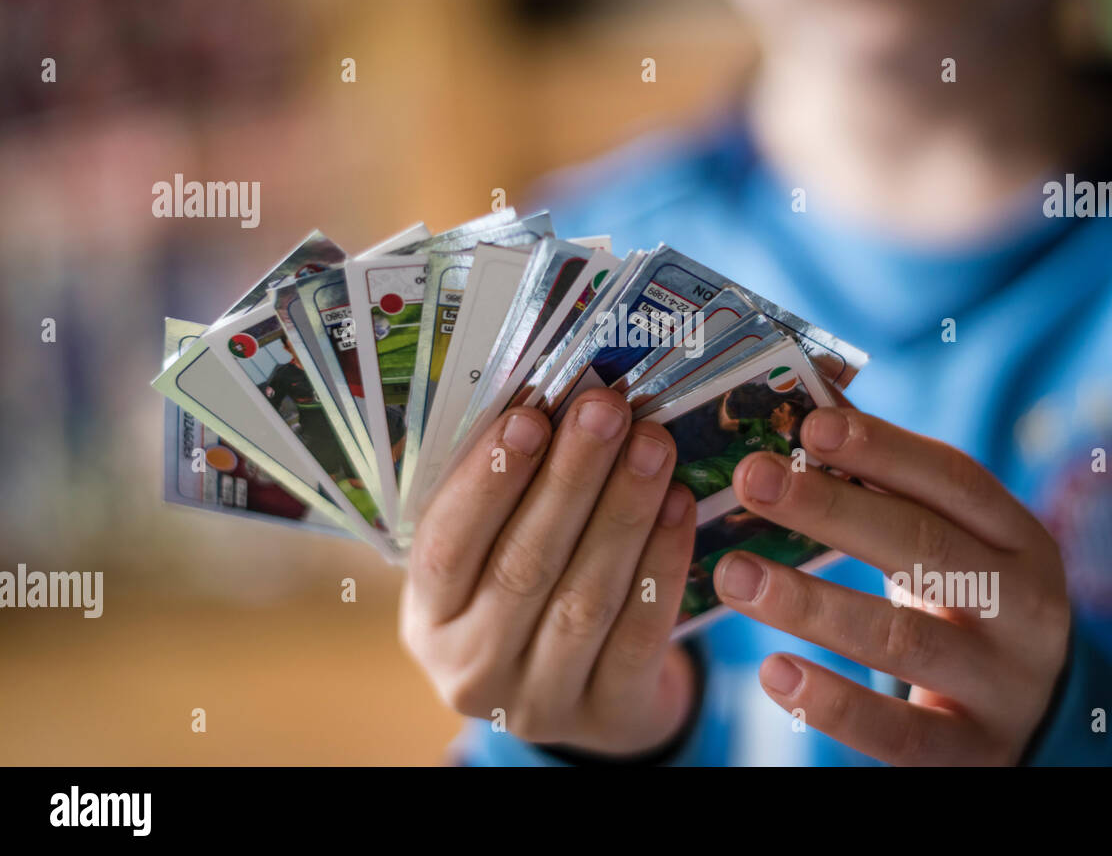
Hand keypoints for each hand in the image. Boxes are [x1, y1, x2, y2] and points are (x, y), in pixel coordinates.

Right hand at [399, 388, 698, 754]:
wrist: (584, 693)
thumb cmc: (525, 593)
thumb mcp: (490, 556)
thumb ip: (504, 494)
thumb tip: (548, 399)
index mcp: (430, 619)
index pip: (445, 547)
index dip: (487, 481)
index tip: (529, 415)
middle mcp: (472, 669)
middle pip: (523, 566)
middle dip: (570, 479)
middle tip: (606, 411)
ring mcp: (541, 701)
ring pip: (585, 598)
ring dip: (623, 512)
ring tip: (652, 445)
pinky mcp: (609, 715)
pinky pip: (639, 634)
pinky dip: (661, 565)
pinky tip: (678, 507)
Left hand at [714, 406, 1069, 764]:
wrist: (1040, 719)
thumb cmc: (969, 602)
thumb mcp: (951, 540)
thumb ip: (887, 478)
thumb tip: (810, 395)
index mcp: (1018, 539)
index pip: (954, 480)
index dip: (883, 449)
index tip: (809, 424)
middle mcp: (1024, 606)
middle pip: (924, 549)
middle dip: (832, 510)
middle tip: (753, 479)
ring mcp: (1003, 684)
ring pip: (903, 641)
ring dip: (811, 604)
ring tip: (733, 574)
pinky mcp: (974, 753)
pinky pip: (899, 732)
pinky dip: (833, 703)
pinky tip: (773, 672)